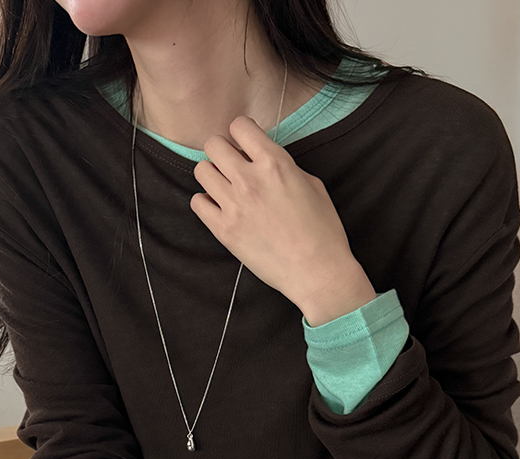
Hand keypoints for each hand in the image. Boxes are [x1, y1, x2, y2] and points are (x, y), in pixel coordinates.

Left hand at [190, 115, 374, 320]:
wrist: (316, 271)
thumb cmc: (322, 231)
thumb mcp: (313, 185)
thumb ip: (284, 167)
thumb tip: (264, 161)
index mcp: (275, 163)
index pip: (240, 126)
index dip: (241, 133)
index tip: (245, 145)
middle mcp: (250, 179)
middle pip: (214, 145)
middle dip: (223, 151)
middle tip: (232, 166)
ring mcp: (233, 205)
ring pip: (201, 171)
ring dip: (212, 175)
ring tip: (226, 187)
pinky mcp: (223, 230)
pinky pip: (197, 203)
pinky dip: (206, 202)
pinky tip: (220, 209)